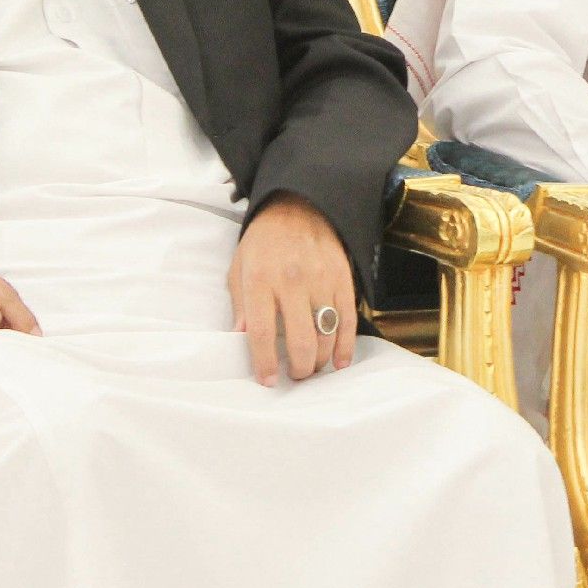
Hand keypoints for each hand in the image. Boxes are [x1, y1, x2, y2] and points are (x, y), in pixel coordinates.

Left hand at [230, 194, 357, 385]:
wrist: (299, 205)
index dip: (265, 363)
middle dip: (299, 368)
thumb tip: (241, 336)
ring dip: (320, 360)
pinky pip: (348, 319)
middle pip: (300, 340)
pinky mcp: (342, 277)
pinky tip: (339, 361)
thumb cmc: (264, 241)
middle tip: (295, 376)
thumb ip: (239, 303)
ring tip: (312, 367)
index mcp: (260, 279)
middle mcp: (292, 280)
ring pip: (326, 334)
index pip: (262, 332)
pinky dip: (345, 346)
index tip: (267, 381)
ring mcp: (321, 279)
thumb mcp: (239, 266)